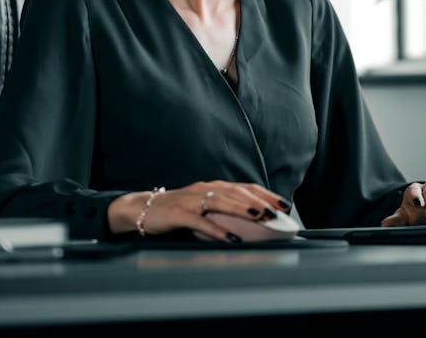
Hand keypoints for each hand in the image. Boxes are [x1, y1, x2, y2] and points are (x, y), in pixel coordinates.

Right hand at [107, 180, 290, 241]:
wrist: (142, 209)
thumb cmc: (176, 211)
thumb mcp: (201, 207)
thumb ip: (221, 210)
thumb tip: (250, 223)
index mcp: (211, 186)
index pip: (244, 187)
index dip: (265, 194)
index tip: (284, 204)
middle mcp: (203, 189)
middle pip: (235, 191)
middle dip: (258, 200)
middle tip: (276, 212)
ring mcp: (190, 200)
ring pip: (220, 201)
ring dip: (241, 208)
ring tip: (259, 216)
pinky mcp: (178, 214)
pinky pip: (200, 222)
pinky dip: (216, 230)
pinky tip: (230, 238)